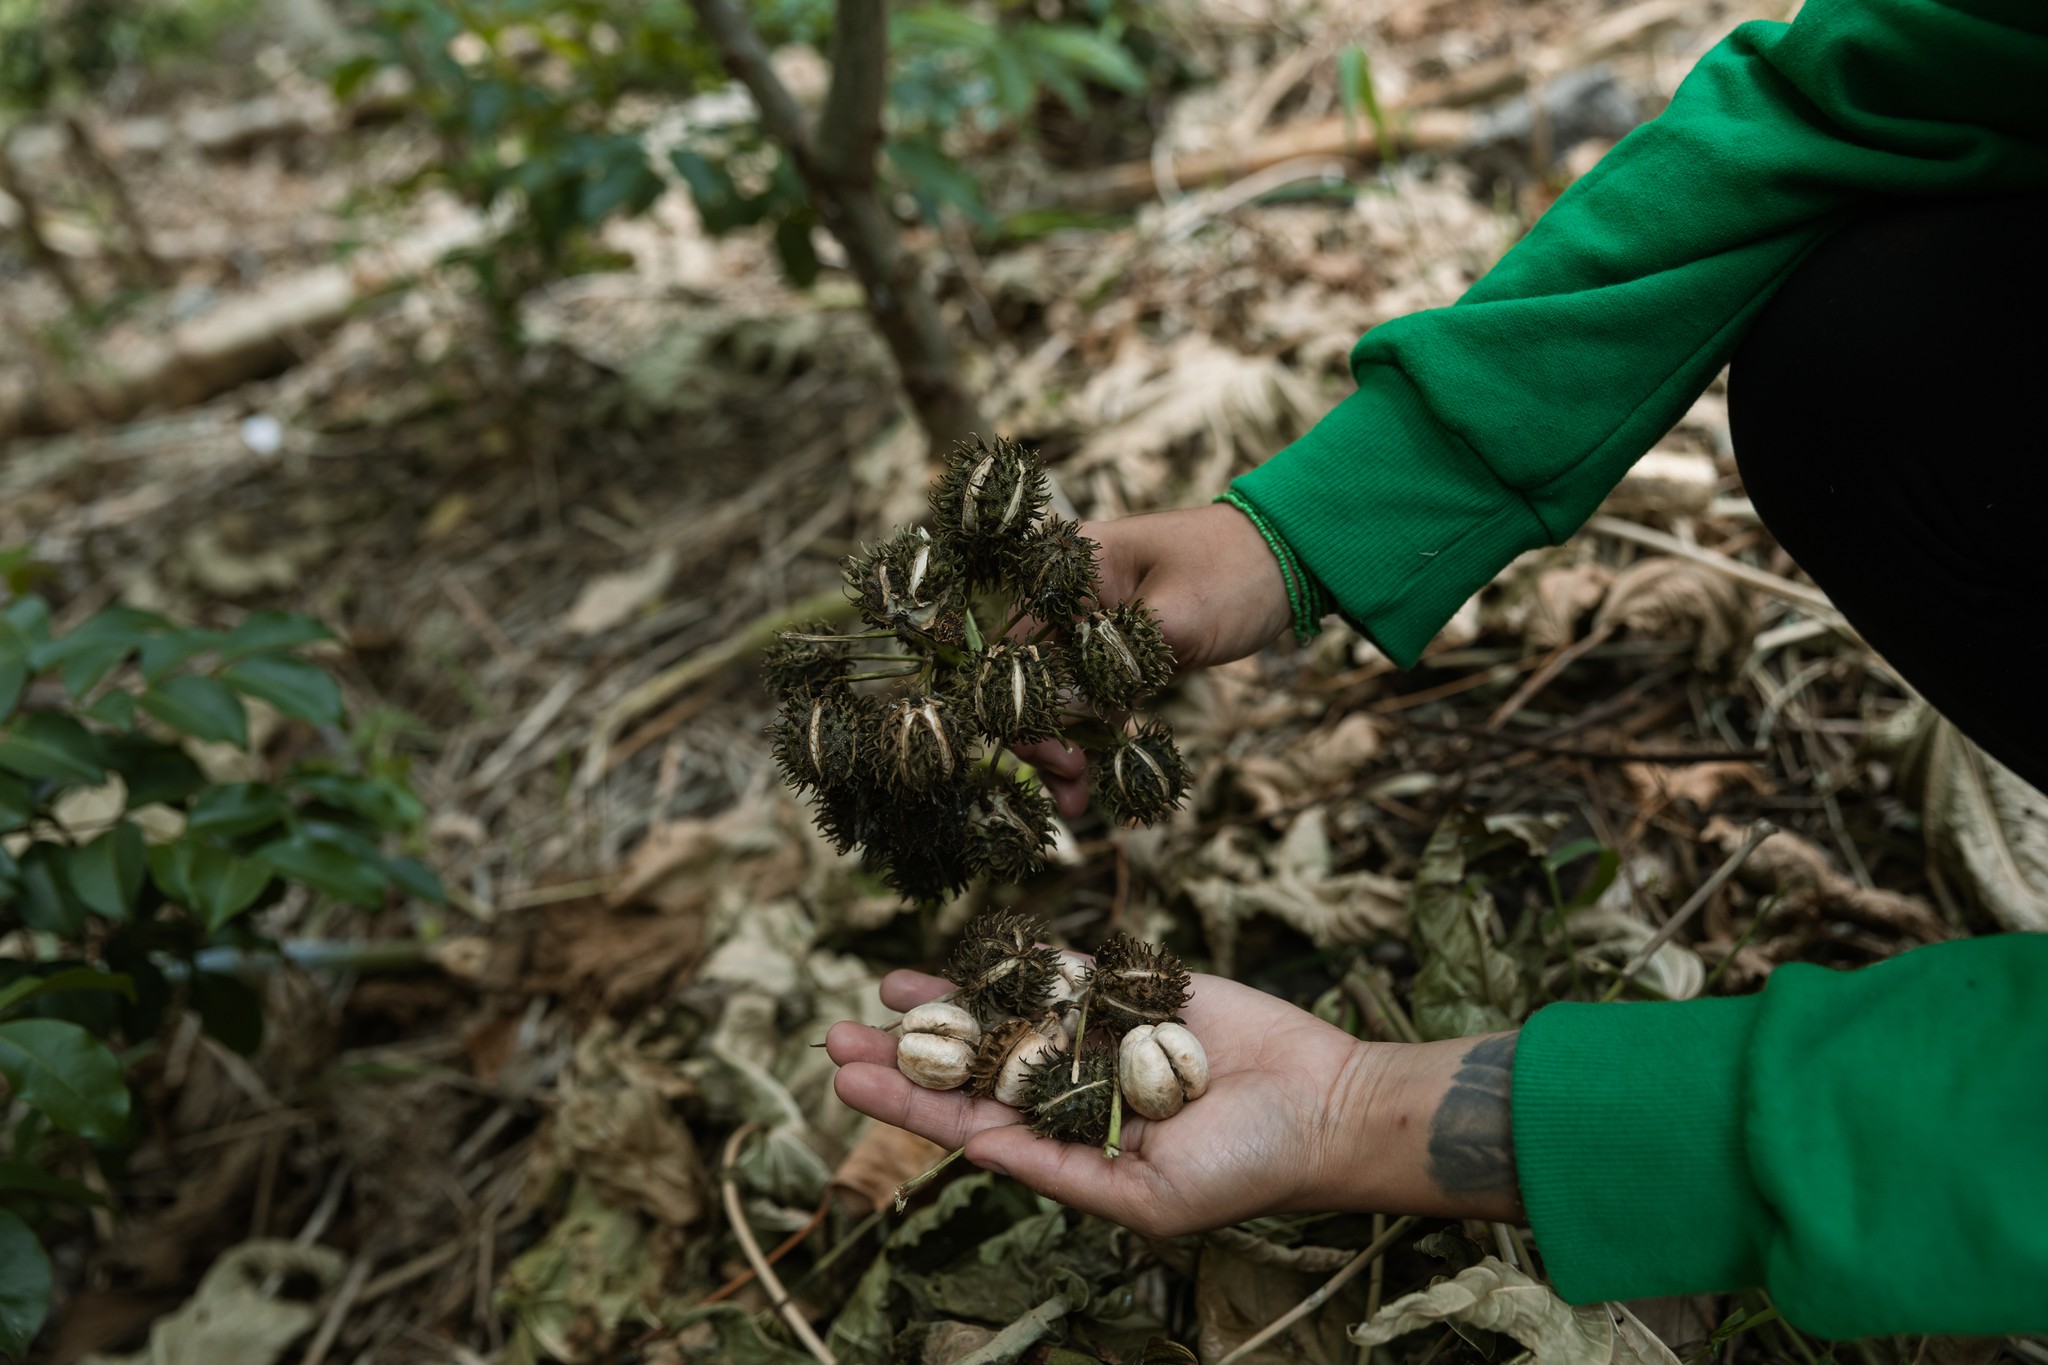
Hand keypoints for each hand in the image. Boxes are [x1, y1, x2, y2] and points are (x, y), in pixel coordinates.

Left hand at [827, 966, 1523, 1236]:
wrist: (1324, 1107)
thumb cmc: (1242, 1170)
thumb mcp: (1144, 1196)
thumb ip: (1060, 1169)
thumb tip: (978, 1147)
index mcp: (1070, 1148)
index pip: (970, 1122)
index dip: (907, 1100)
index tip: (848, 1078)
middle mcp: (1076, 1092)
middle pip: (973, 1067)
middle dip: (908, 1051)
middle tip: (839, 1033)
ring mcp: (1102, 1038)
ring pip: (1008, 1015)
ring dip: (948, 1003)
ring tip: (884, 989)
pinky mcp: (1135, 991)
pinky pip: (1066, 975)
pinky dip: (1015, 965)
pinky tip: (969, 958)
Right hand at [1019, 503, 1294, 817]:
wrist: (1286, 558)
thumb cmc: (1232, 572)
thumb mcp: (1177, 615)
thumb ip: (1120, 658)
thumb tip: (1074, 708)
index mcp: (1068, 573)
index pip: (1018, 647)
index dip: (1023, 704)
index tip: (1058, 750)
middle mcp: (1068, 600)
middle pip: (1029, 679)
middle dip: (1043, 736)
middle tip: (1070, 779)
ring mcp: (1091, 630)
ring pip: (1058, 699)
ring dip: (1064, 749)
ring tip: (1075, 802)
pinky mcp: (1118, 657)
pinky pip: (1090, 705)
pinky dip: (1090, 742)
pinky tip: (1089, 785)